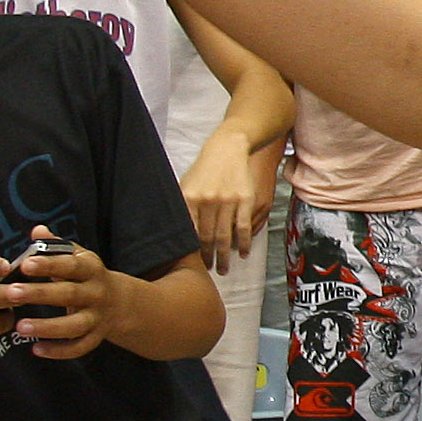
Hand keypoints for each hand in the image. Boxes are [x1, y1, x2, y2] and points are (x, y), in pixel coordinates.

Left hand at [0, 226, 121, 360]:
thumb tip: (37, 231)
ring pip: (75, 325)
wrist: (120, 302)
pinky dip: (60, 351)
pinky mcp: (96, 336)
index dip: (50, 264)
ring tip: (20, 327)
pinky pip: (80, 347)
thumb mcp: (77, 256)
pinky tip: (36, 350)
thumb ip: (56, 246)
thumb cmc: (86, 276)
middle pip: (70, 295)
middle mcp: (97, 293)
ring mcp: (98, 317)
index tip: (26, 264)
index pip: (71, 265)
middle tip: (12, 293)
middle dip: (40, 294)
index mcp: (91, 269)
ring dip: (48, 327)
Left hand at [180, 131, 264, 272]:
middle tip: (208, 270)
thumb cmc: (204, 169)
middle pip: (206, 237)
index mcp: (190, 198)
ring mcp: (228, 201)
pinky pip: (244, 227)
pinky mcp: (245, 199)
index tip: (191, 264)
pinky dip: (244, 243)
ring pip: (225, 236)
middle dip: (207, 258)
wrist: (227, 149)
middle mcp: (208, 201)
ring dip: (225, 256)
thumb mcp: (187, 184)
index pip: (188, 232)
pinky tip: (243, 253)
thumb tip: (176, 233)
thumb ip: (183, 207)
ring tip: (224, 269)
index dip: (190, 251)